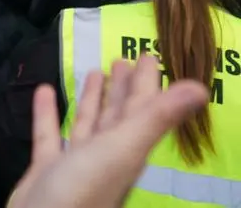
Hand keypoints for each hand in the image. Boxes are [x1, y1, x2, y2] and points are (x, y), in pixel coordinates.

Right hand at [7, 56, 207, 207]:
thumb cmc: (85, 186)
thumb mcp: (124, 148)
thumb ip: (157, 117)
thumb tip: (199, 88)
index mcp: (127, 148)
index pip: (143, 109)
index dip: (146, 83)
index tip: (146, 56)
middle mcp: (106, 154)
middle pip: (118, 115)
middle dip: (123, 88)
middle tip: (122, 60)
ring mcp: (77, 162)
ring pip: (89, 124)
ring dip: (92, 99)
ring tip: (93, 72)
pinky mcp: (49, 167)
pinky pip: (50, 134)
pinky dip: (48, 113)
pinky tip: (44, 92)